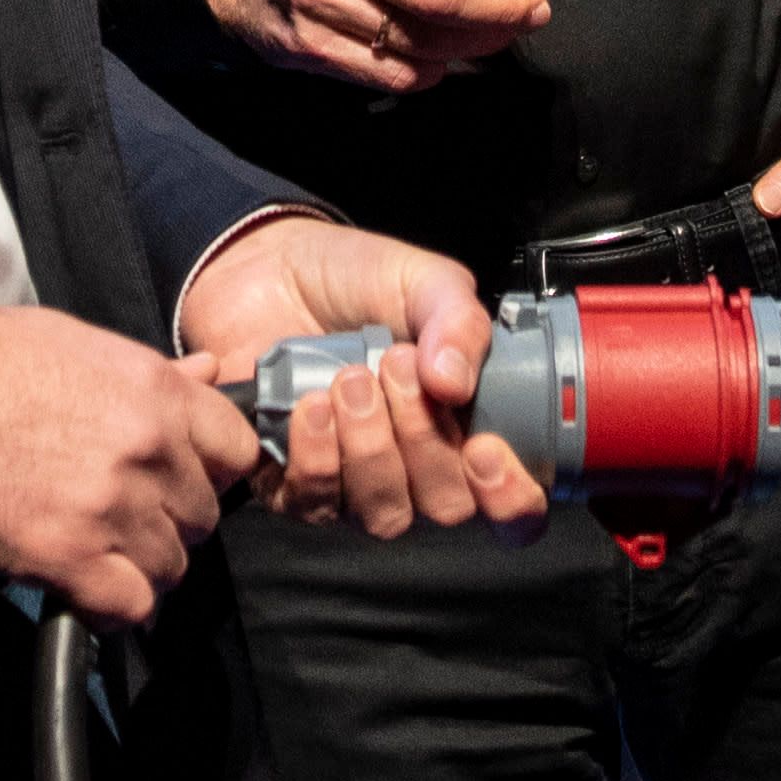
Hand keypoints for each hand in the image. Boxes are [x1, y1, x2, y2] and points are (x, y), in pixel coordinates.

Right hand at [0, 285, 264, 626]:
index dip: (209, 472)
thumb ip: (153, 374)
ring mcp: (110, 506)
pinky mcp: (66, 555)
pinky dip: (108, 606)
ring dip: (135, 566)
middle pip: (202, 517)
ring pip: (169, 568)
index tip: (180, 481)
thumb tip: (205, 376)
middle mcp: (147, 450)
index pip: (237, 452)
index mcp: (156, 392)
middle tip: (120, 516)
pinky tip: (78, 584)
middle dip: (167, 522)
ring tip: (92, 550)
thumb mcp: (79, 344)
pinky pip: (128, 606)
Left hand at [178, 214, 549, 537]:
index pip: (511, 503)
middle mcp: (416, 469)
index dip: (509, 494)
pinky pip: (313, 503)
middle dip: (424, 439)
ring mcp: (355, 484)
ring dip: (369, 448)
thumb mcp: (422, 281)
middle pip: (445, 506)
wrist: (269, 267)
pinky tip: (309, 407)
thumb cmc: (355, 280)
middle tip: (395, 365)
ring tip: (349, 378)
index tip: (484, 447)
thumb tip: (455, 383)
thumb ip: (458, 321)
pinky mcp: (292, 483)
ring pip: (383, 513)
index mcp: (465, 427)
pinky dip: (315, 458)